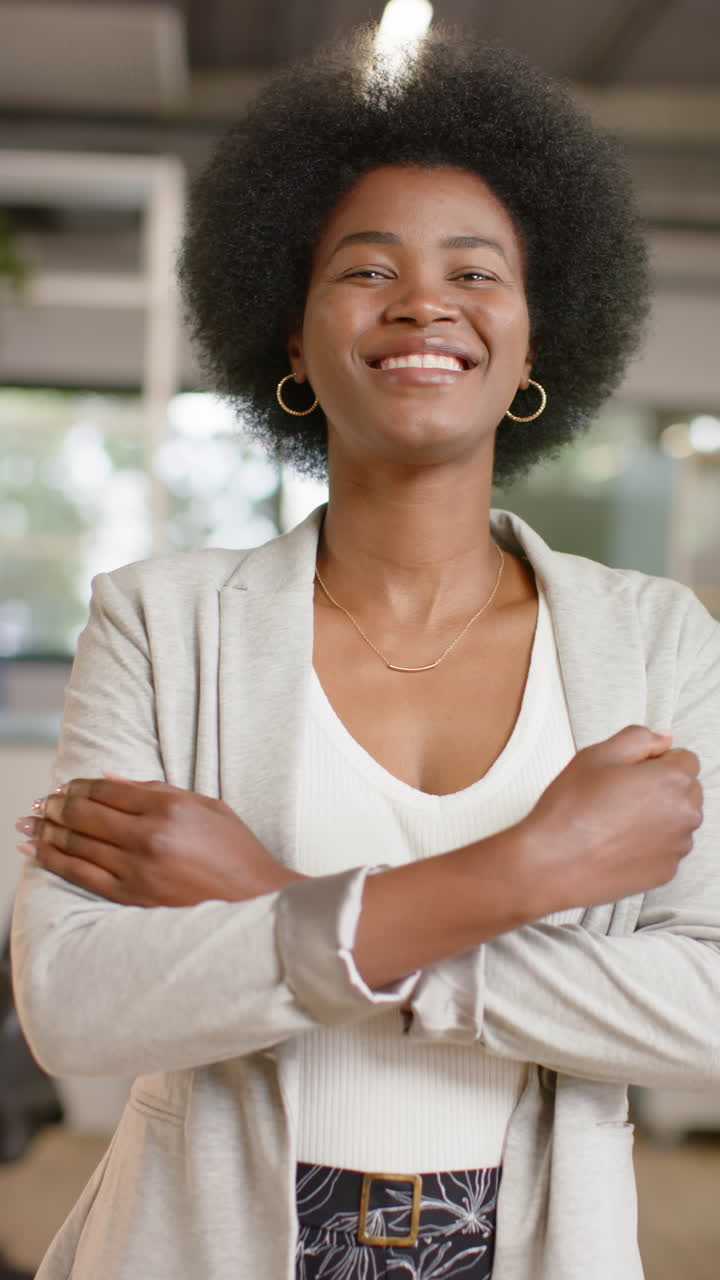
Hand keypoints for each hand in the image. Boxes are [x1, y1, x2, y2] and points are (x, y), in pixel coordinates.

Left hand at [16, 777, 303, 906]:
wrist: (256, 903)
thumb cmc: (236, 850)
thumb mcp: (207, 806)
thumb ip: (157, 789)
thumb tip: (110, 779)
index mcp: (170, 807)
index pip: (107, 789)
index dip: (79, 785)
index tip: (65, 786)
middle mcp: (149, 836)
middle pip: (85, 813)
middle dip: (56, 805)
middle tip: (42, 803)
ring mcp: (138, 869)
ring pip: (77, 843)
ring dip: (47, 830)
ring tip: (30, 824)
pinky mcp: (132, 897)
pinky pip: (81, 875)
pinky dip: (54, 860)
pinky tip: (38, 851)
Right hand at [518, 726, 703, 913]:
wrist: (553, 864)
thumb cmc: (571, 809)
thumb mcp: (597, 755)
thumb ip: (638, 738)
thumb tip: (663, 739)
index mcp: (672, 780)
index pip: (685, 758)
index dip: (655, 760)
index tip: (629, 771)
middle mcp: (685, 815)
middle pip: (686, 790)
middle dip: (661, 787)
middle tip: (618, 794)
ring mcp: (677, 847)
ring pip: (676, 820)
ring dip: (656, 816)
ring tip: (614, 820)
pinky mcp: (667, 872)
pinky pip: (666, 848)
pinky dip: (649, 843)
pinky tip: (617, 842)